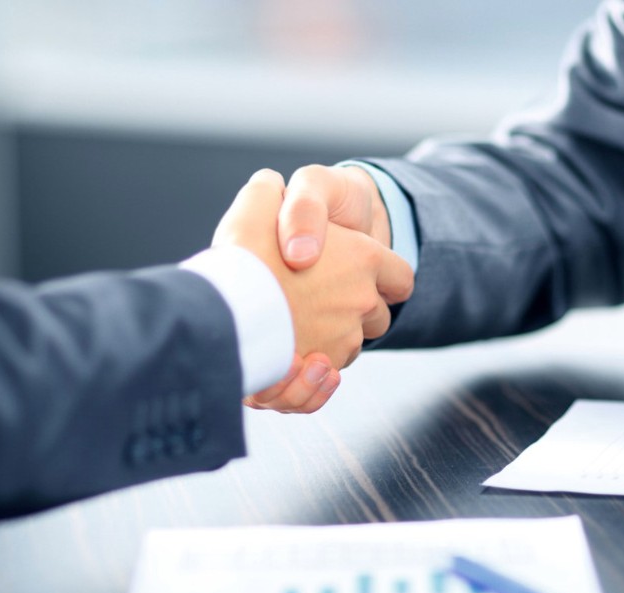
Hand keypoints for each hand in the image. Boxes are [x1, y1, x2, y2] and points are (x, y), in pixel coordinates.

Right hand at [212, 169, 413, 411]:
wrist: (223, 308)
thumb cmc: (244, 252)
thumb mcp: (259, 202)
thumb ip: (272, 192)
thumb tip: (272, 186)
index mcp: (364, 258)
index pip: (399, 276)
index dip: (386, 278)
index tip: (366, 278)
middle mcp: (362, 301)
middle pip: (377, 315)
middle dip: (356, 311)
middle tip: (317, 299)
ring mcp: (345, 339)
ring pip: (351, 345)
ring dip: (332, 339)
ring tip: (295, 325)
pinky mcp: (321, 371)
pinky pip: (328, 376)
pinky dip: (314, 371)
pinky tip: (290, 354)